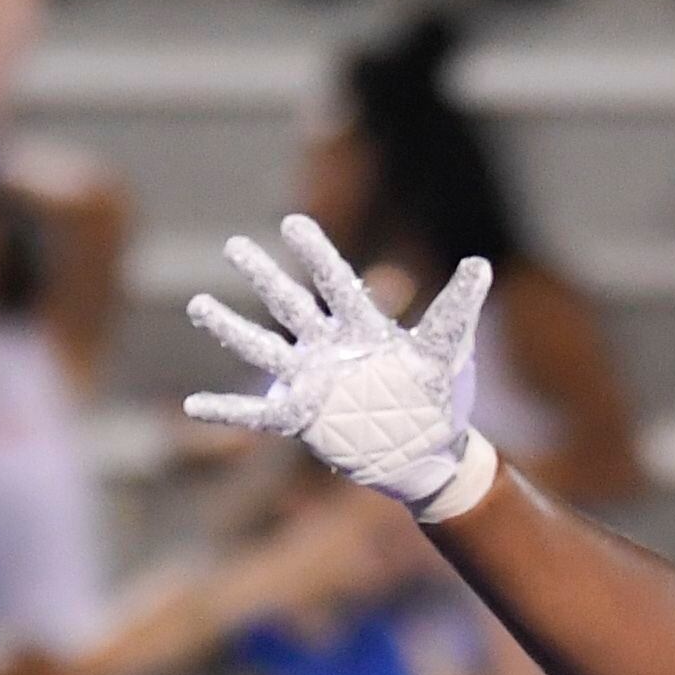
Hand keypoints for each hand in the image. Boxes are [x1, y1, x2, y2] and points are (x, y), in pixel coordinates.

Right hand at [186, 213, 490, 513]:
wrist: (428, 451)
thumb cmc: (436, 398)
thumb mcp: (445, 353)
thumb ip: (457, 310)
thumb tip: (480, 264)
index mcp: (360, 326)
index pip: (335, 282)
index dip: (316, 254)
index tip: (294, 223)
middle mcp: (328, 346)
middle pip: (290, 305)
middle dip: (263, 276)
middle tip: (235, 245)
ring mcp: (311, 380)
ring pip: (263, 350)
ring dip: (230, 329)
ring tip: (198, 305)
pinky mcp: (302, 417)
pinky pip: (257, 414)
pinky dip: (227, 411)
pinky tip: (194, 405)